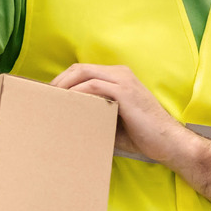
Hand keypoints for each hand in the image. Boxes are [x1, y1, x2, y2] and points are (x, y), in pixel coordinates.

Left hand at [50, 63, 195, 164]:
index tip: (48, 97)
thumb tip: (66, 118)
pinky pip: (92, 86)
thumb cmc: (142, 135)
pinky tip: (67, 106)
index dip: (63, 81)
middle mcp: (120, 73)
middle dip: (58, 82)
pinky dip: (76, 94)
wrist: (168, 142)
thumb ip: (94, 112)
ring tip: (49, 102)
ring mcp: (123, 80)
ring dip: (63, 87)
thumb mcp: (113, 119)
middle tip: (42, 99)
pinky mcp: (124, 91)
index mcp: (118, 77)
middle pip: (79, 69)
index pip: (83, 71)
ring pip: (83, 74)